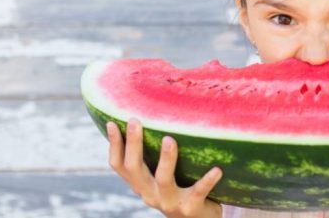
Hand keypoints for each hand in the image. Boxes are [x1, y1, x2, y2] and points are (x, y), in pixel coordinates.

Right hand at [106, 118, 223, 217]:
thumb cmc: (181, 191)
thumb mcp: (162, 177)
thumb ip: (154, 159)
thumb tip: (153, 120)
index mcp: (141, 185)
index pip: (120, 165)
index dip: (114, 145)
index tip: (111, 122)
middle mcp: (150, 194)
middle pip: (135, 168)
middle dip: (134, 144)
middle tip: (135, 120)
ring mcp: (169, 202)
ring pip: (163, 179)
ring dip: (166, 159)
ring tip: (170, 139)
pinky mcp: (190, 208)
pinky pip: (198, 191)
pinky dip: (207, 180)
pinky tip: (217, 169)